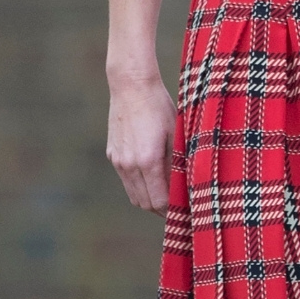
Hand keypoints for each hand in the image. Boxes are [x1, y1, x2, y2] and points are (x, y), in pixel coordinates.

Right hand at [107, 75, 176, 212]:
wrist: (131, 87)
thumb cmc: (160, 107)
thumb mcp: (176, 134)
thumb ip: (178, 164)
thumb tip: (186, 188)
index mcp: (148, 161)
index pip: (159, 201)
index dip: (172, 211)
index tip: (185, 210)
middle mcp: (130, 165)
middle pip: (145, 204)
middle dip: (161, 210)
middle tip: (178, 209)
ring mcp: (119, 161)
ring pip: (134, 195)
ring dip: (149, 200)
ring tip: (167, 197)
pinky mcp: (113, 155)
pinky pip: (127, 181)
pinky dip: (140, 187)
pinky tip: (153, 179)